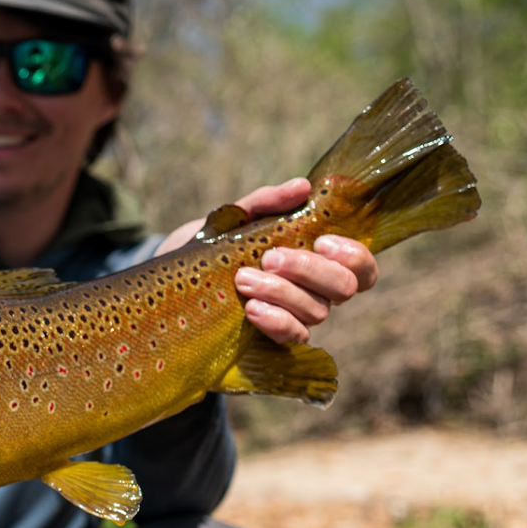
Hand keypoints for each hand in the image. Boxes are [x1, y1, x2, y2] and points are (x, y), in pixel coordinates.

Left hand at [158, 178, 378, 344]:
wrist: (166, 282)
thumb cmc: (208, 246)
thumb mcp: (232, 219)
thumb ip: (265, 202)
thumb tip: (302, 187)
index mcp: (314, 259)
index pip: (360, 266)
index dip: (354, 256)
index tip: (322, 240)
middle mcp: (312, 291)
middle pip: (344, 288)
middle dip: (311, 270)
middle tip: (270, 258)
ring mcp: (293, 317)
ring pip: (316, 311)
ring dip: (282, 293)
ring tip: (243, 279)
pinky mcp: (270, 340)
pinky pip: (291, 337)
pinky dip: (276, 322)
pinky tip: (252, 310)